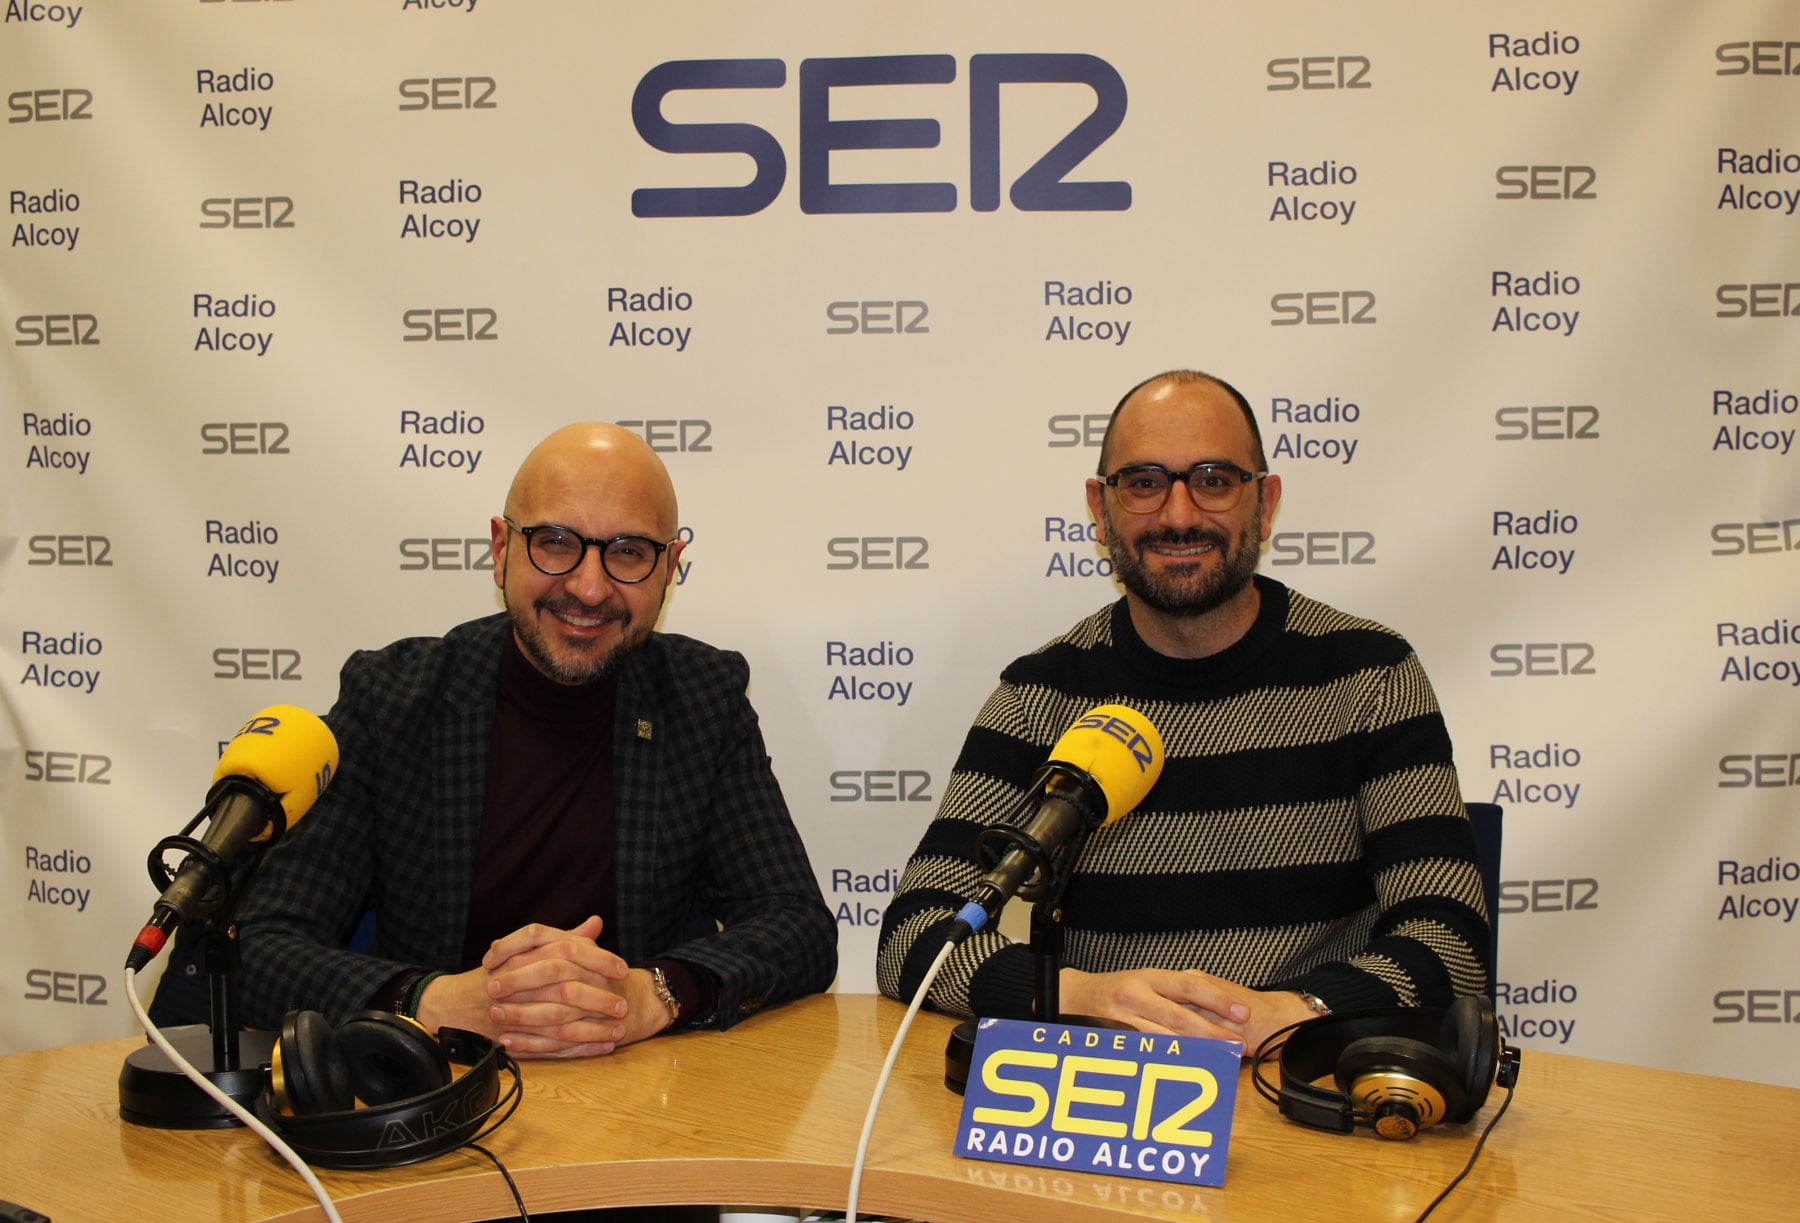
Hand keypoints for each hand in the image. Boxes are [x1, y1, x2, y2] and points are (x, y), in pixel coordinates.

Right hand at [416, 916, 665, 1058]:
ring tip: (619, 1029)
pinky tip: (602, 1047)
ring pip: (560, 1020)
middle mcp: (519, 979)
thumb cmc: (499, 973)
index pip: (567, 951)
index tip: (622, 968)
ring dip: (593, 1027)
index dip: (598, 960)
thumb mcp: (530, 950)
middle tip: (624, 1004)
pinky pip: (551, 1046)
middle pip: (565, 987)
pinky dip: (580, 1048)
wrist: (454, 1004)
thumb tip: (596, 923)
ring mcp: (514, 1010)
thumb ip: (565, 938)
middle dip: (598, 997)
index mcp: (525, 954)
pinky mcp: (513, 1036)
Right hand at [1057, 966, 1319, 1054]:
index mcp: (1150, 977)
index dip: (1218, 1000)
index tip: (1243, 1012)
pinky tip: (1189, 1069)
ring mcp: (1122, 1020)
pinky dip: (1170, 1061)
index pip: (1190, 986)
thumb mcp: (1147, 980)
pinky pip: (1147, 1054)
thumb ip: (1176, 991)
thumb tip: (1218, 1004)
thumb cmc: (1119, 989)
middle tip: (1240, 1046)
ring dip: (1197, 1052)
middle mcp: (1136, 996)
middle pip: (1181, 1018)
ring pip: (1165, 1040)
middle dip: (1214, 1034)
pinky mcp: (1114, 1041)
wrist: (1075, 997)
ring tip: (1222, 1060)